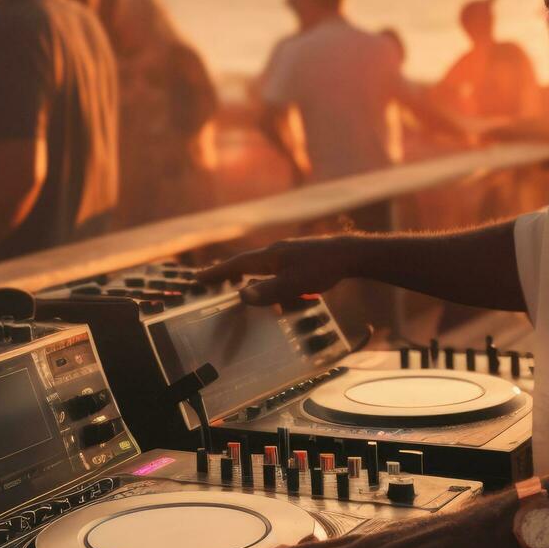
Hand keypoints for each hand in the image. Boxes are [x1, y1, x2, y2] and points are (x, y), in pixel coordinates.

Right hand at [197, 234, 371, 305]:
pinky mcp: (301, 258)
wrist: (350, 254)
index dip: (217, 272)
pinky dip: (270, 280)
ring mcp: (290, 253)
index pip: (237, 264)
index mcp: (271, 256)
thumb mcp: (294, 284)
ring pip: (264, 267)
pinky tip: (279, 291)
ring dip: (251, 277)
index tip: (197, 278)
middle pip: (247, 263)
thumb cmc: (322, 268)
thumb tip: (241, 296)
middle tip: (212, 281)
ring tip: (241, 287)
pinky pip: (278, 270)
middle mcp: (276, 252)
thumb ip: (269, 291)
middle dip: (229, 273)